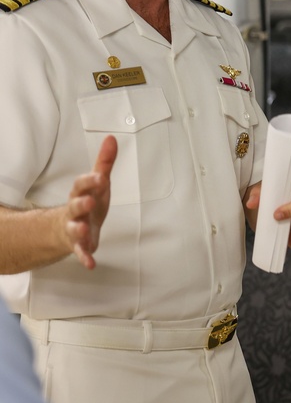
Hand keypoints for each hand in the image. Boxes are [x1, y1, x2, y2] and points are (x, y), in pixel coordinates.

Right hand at [66, 135, 117, 269]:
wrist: (65, 228)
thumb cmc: (87, 201)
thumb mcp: (97, 183)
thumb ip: (104, 163)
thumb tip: (111, 138)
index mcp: (81, 193)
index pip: (82, 185)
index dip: (90, 181)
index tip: (101, 176)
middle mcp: (75, 210)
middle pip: (75, 205)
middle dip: (82, 203)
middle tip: (90, 201)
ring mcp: (75, 228)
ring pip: (75, 229)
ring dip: (80, 229)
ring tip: (85, 229)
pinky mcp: (79, 245)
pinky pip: (80, 252)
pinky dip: (85, 257)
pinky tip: (91, 264)